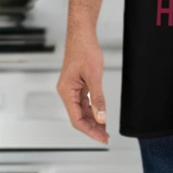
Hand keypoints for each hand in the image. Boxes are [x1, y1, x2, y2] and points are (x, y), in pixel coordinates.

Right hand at [56, 26, 108, 143]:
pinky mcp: (78, 84)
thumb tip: (101, 117)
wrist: (82, 34)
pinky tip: (101, 115)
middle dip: (92, 128)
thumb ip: (97, 99)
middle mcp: (67, 92)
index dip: (89, 131)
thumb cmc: (84, 50)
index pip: (76, 119)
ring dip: (93, 120)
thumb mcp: (94, 76)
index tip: (101, 138)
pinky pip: (84, 102)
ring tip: (105, 130)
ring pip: (81, 111)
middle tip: (106, 137)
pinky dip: (92, 110)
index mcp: (66, 91)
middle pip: (78, 117)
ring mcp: (72, 88)